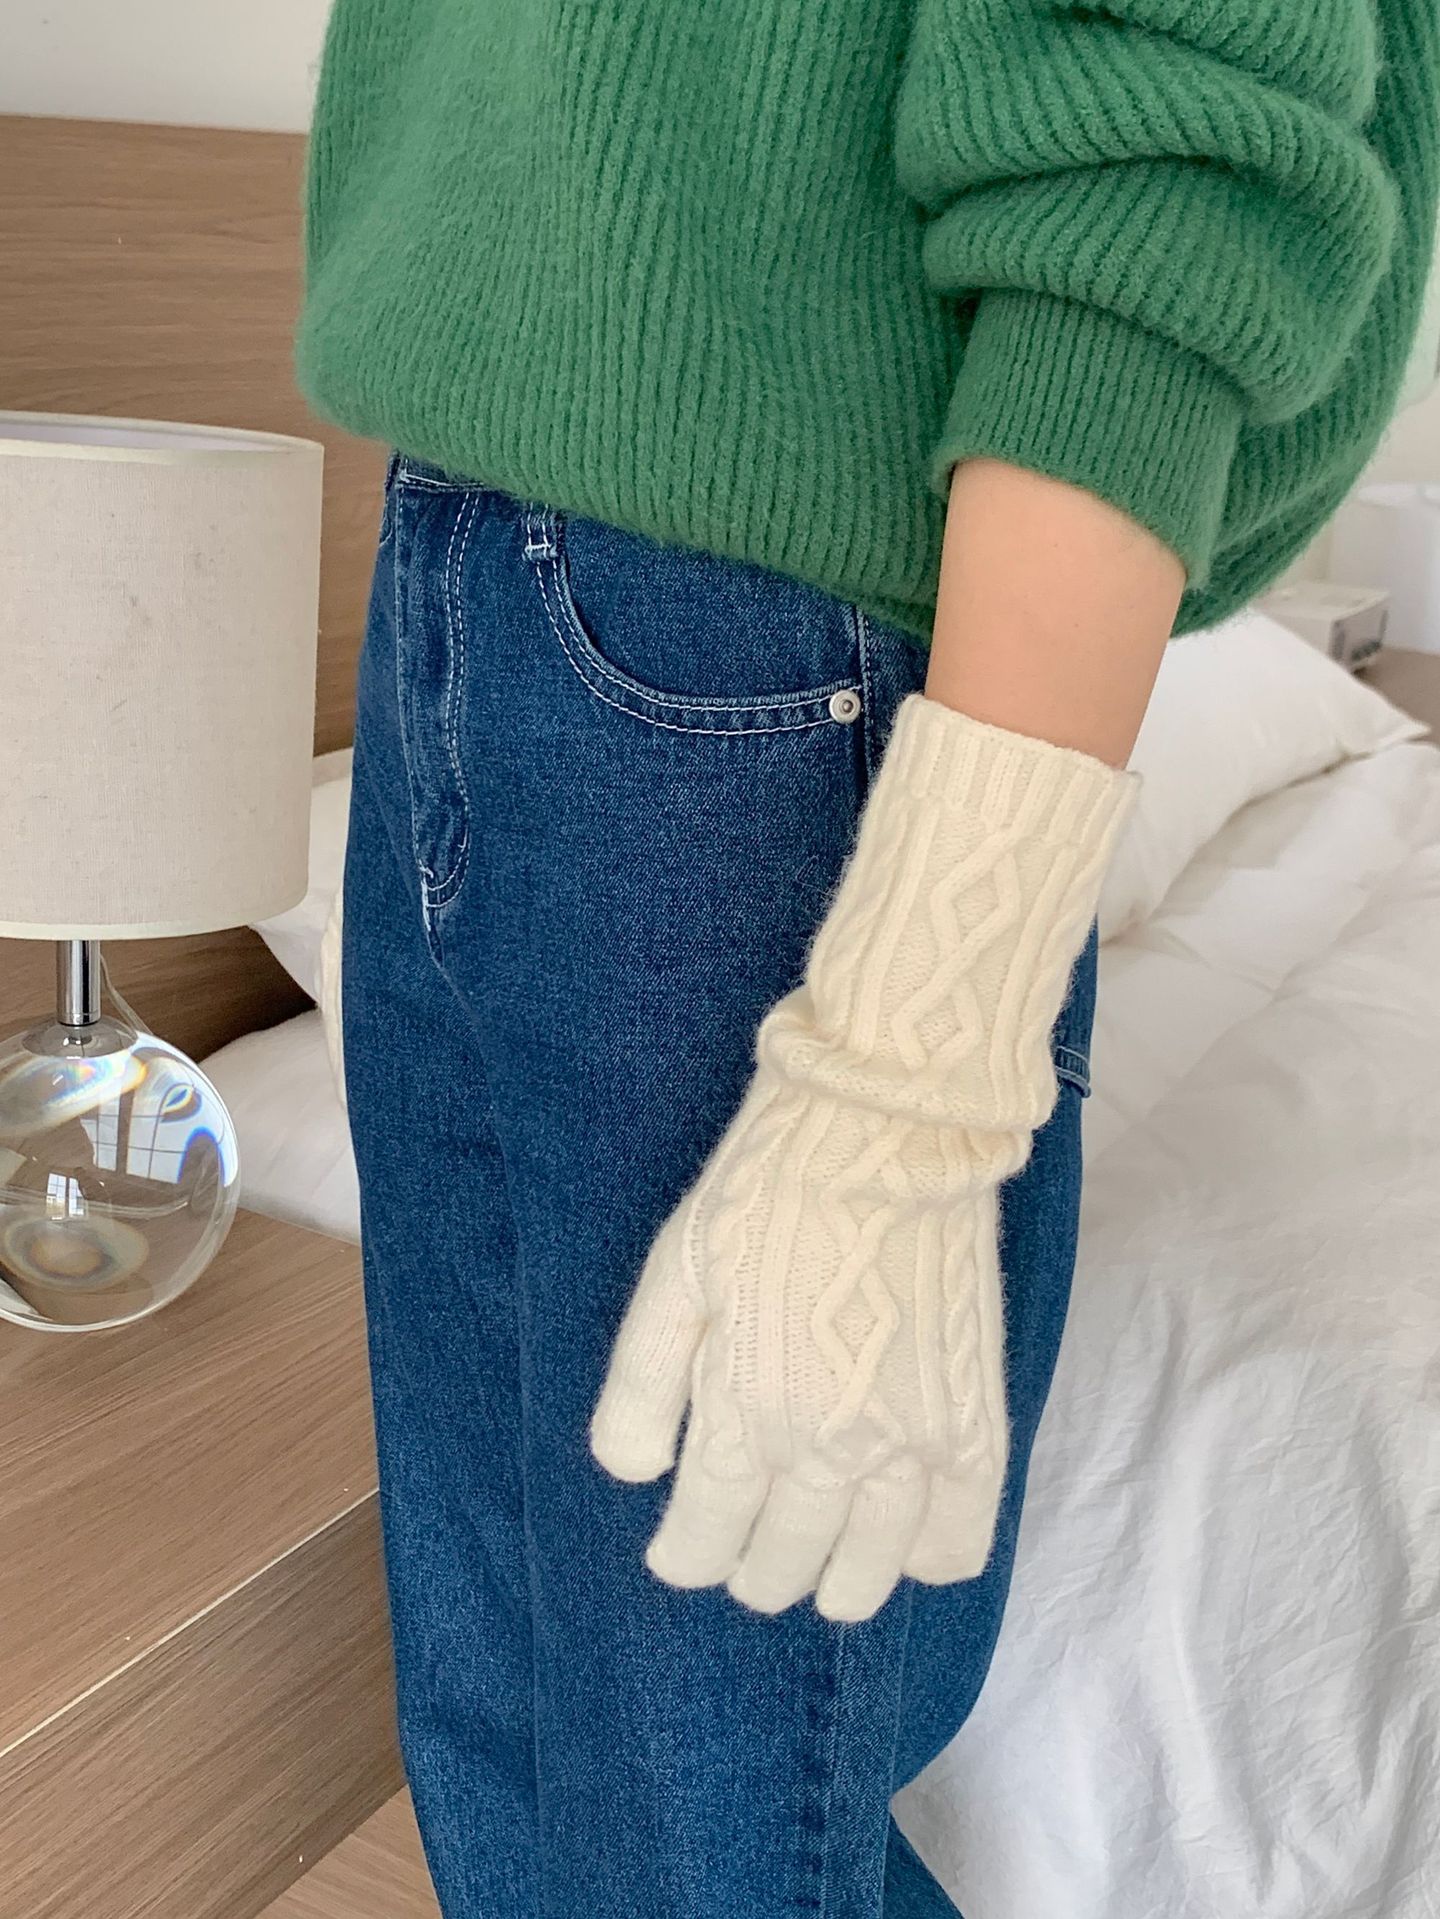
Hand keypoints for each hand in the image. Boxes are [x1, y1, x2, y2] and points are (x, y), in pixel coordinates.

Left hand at [591, 694, 1135, 1620]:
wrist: (889, 1128)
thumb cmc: (764, 1191)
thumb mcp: (672, 1274)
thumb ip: (640, 1387)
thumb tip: (632, 1479)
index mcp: (747, 1414)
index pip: (705, 1541)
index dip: (683, 1555)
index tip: (677, 1545)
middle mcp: (832, 1451)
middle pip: (781, 1568)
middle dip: (746, 1563)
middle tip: (738, 1529)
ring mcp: (914, 1446)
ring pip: (865, 1578)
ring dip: (828, 1577)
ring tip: (811, 1541)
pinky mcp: (976, 1424)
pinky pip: (959, 1545)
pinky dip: (920, 1557)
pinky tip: (892, 1527)